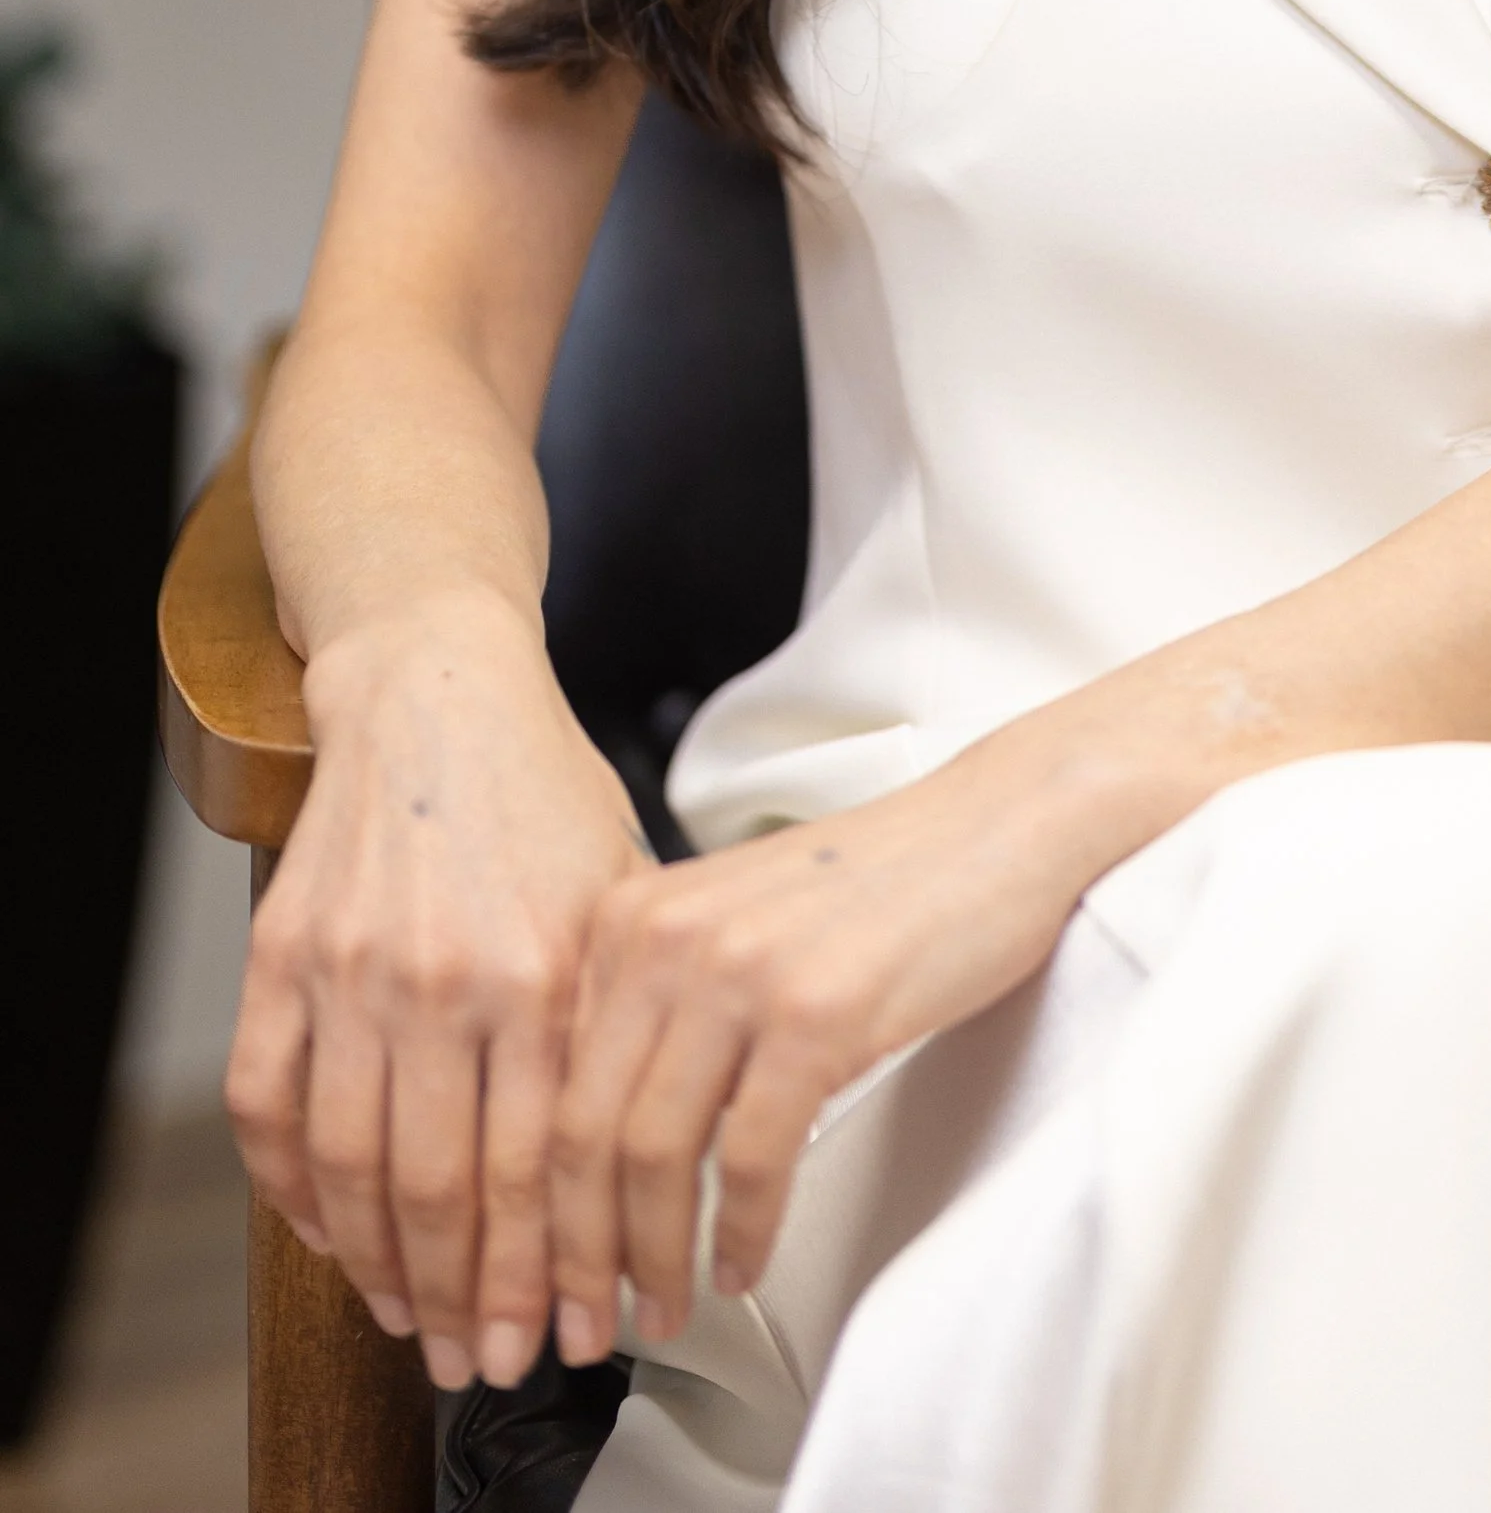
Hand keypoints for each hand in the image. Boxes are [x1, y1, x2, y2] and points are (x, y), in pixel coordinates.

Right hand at [225, 590, 649, 1393]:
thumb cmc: (543, 790)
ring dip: (378, 1266)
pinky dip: (290, 1187)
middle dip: (465, 1298)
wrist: (438, 691)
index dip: (545, 1270)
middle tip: (480, 1360)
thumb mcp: (622, 890)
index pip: (539, 1166)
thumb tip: (663, 1148)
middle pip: (443, 1189)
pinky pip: (265, 1107)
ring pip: (349, 1167)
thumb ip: (626, 1014)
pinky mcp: (281, 955)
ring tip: (410, 1318)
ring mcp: (350, 969)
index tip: (560, 1336)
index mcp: (539, 966)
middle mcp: (441, 978)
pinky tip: (330, 1231)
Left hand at [546, 732, 1114, 1358]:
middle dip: (575, 1258)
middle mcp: (667, 936)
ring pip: (654, 1156)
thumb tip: (595, 1148)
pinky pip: (751, 1157)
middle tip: (583, 1330)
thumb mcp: (731, 925)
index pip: (545, 1089)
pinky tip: (742, 1263)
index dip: (533, 1208)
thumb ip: (657, 1005)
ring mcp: (740, 971)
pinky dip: (741, 1232)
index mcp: (631, 917)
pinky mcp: (816, 1010)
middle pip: (581, 1134)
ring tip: (663, 1313)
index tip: (538, 1279)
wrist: (994, 827)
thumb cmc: (875, 888)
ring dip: (651, 1261)